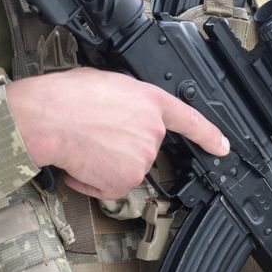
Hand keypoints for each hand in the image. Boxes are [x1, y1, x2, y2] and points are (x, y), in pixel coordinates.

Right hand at [5, 67, 228, 198]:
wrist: (49, 118)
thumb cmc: (65, 97)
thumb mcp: (107, 84)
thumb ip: (128, 103)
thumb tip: (121, 116)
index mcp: (150, 100)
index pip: (189, 120)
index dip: (208, 135)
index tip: (222, 147)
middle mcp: (153, 130)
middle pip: (144, 149)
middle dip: (120, 148)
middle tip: (93, 135)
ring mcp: (143, 156)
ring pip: (126, 170)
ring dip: (103, 166)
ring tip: (82, 145)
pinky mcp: (126, 179)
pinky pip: (109, 188)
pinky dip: (91, 182)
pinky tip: (79, 163)